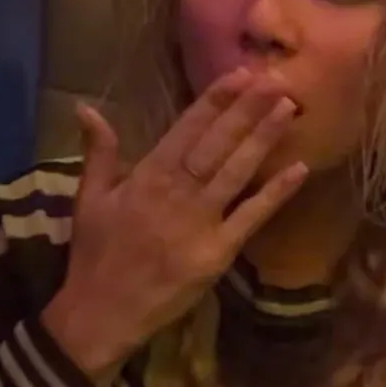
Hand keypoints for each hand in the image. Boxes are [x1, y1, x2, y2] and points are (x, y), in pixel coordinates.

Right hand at [41, 68, 307, 386]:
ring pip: (236, 172)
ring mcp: (199, 223)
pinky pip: (250, 218)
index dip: (215, 100)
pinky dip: (275, 194)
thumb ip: (98, 151)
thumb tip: (86, 107)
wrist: (100, 313)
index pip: (187, 129)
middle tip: (276, 79)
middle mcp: (175, 193)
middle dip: (247, 110)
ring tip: (288, 109)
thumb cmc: (95, 254)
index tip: (240, 73)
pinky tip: (298, 169)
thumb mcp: (88, 198)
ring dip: (263, 140)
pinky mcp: (217, 253)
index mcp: (146, 177)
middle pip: (217, 144)